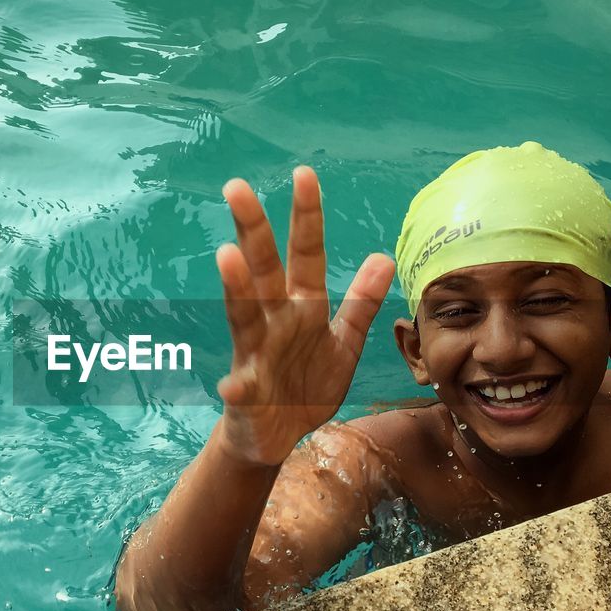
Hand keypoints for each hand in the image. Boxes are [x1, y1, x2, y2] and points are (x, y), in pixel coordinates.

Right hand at [214, 166, 394, 466]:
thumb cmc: (305, 384)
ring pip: (244, 315)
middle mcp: (275, 322)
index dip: (307, 218)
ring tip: (227, 257)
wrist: (273, 435)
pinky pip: (239, 389)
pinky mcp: (244, 394)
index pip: (306, 255)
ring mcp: (255, 355)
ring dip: (236, 287)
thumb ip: (360, 303)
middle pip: (264, 270)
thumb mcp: (343, 344)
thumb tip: (384, 256)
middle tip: (237, 187)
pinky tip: (230, 384)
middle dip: (253, 229)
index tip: (304, 175)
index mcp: (302, 308)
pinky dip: (235, 387)